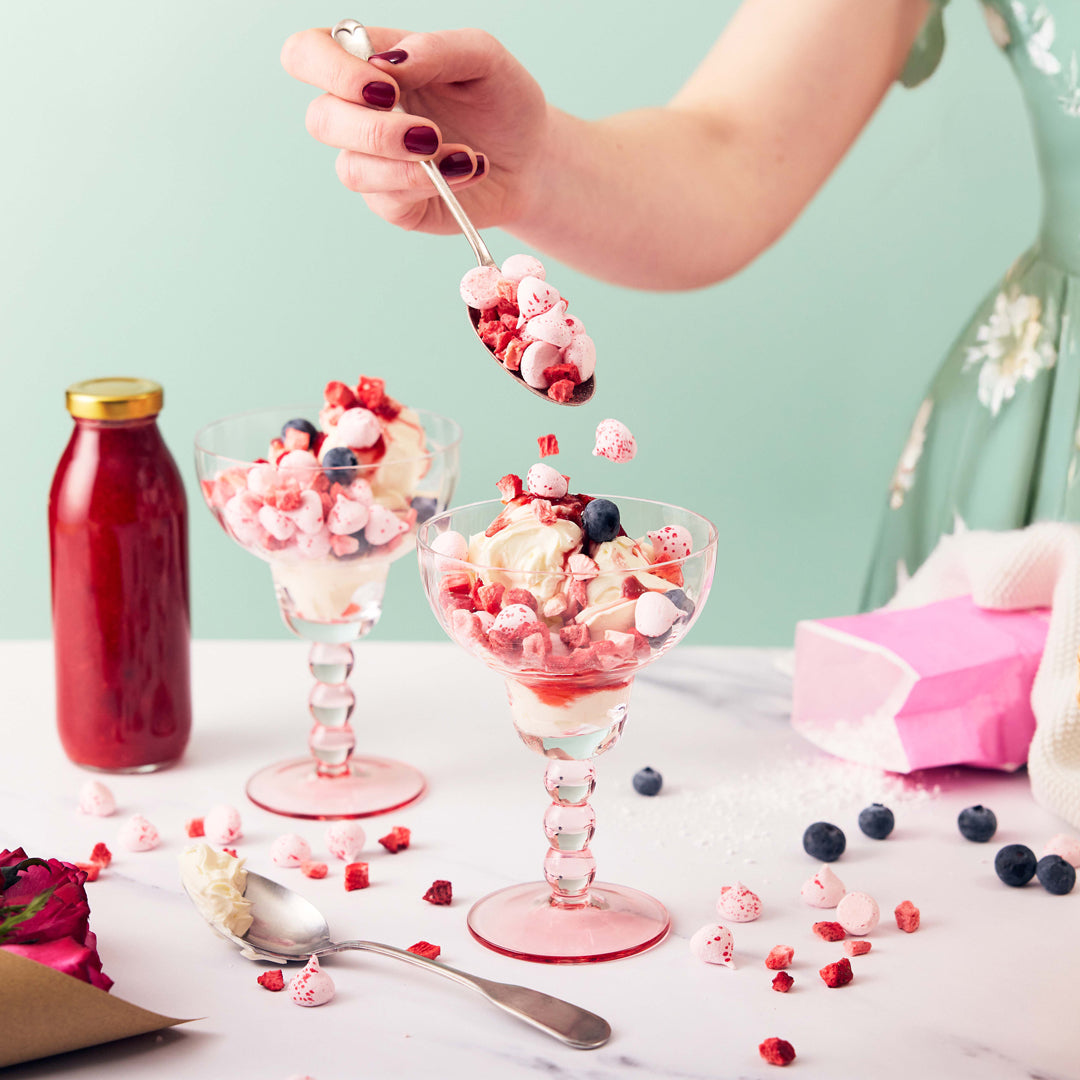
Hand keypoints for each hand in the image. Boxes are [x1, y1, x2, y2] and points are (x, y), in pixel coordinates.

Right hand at [281, 27, 547, 233]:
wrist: (532, 159)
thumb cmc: (502, 101)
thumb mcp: (483, 57)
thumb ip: (437, 48)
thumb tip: (391, 63)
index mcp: (368, 64)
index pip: (308, 54)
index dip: (330, 68)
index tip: (386, 85)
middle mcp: (360, 113)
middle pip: (320, 120)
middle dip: (374, 130)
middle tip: (430, 133)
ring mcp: (373, 163)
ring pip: (350, 170)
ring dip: (406, 165)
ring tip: (461, 154)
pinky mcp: (393, 203)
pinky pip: (386, 201)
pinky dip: (428, 187)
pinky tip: (467, 170)